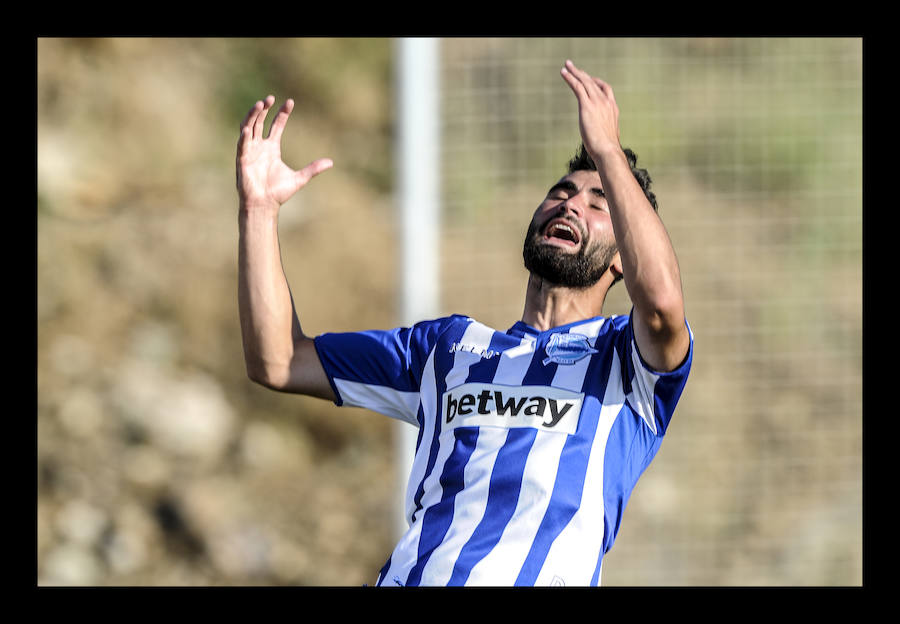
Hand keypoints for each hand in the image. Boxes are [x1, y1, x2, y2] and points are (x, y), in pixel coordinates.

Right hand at [236, 95, 332, 209]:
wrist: (264, 205)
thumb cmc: (278, 192)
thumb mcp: (300, 178)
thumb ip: (313, 169)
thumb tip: (331, 162)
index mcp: (272, 148)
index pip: (276, 125)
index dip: (282, 113)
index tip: (290, 102)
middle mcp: (260, 146)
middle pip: (260, 122)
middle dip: (264, 109)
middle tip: (270, 98)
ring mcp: (250, 151)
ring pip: (248, 127)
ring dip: (252, 116)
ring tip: (259, 105)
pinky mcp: (242, 160)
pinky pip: (241, 145)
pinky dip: (243, 137)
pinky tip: (247, 129)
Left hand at [560, 60, 620, 160]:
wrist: (608, 150)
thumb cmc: (607, 149)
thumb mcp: (608, 138)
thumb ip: (604, 133)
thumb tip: (601, 140)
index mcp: (613, 109)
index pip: (605, 89)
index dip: (597, 82)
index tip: (589, 79)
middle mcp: (606, 102)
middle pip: (593, 82)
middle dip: (583, 74)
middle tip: (573, 67)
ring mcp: (597, 103)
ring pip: (585, 82)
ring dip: (575, 72)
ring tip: (566, 65)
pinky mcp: (587, 106)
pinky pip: (577, 87)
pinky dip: (570, 78)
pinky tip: (563, 73)